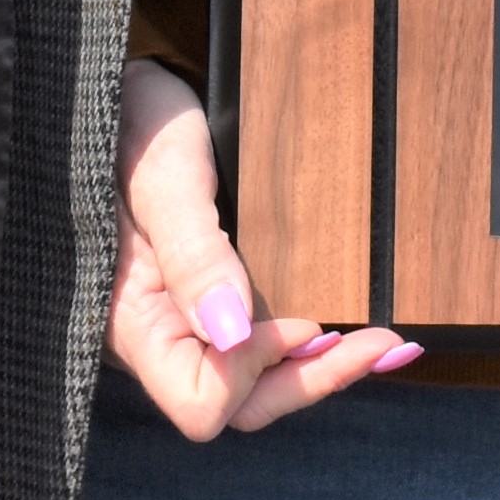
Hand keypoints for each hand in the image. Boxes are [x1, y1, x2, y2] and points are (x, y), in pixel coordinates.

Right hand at [105, 58, 417, 439]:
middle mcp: (162, 335)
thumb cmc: (128, 127)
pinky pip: (258, 340)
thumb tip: (231, 333)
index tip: (303, 321)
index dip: (256, 374)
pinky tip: (352, 322)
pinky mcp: (210, 297)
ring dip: (319, 366)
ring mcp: (188, 319)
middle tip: (381, 344)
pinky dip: (309, 339)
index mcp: (136, 323)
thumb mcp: (164, 179)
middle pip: (240, 402)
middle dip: (311, 379)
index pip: (199, 401)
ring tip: (382, 342)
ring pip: (257, 380)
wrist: (117, 98)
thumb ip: (193, 256)